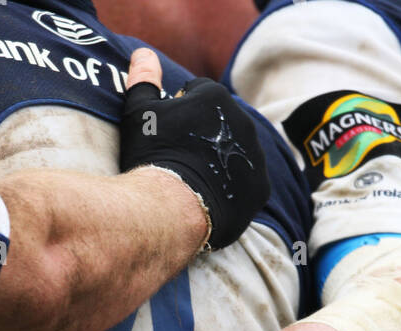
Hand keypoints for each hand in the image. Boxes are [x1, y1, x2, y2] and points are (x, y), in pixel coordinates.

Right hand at [119, 48, 269, 249]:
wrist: (171, 207)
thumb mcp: (139, 113)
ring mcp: (256, 155)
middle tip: (179, 154)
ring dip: (220, 158)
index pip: (197, 91)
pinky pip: (247, 182)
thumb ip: (144, 79)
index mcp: (216, 96)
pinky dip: (232, 186)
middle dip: (204, 132)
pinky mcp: (261, 187)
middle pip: (220, 121)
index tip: (167, 128)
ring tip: (194, 178)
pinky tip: (210, 196)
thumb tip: (144, 53)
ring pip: (236, 150)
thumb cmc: (154, 155)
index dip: (179, 107)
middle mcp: (243, 120)